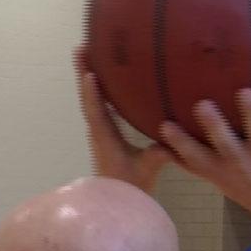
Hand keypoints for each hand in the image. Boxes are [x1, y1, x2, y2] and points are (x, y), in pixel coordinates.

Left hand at [75, 46, 172, 191]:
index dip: (92, 93)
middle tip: (80, 48)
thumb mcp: (147, 168)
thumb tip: (170, 138)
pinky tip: (103, 76)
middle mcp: (98, 131)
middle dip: (83, 72)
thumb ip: (158, 154)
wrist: (119, 201)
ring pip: (91, 99)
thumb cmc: (130, 186)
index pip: (96, 111)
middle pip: (88, 97)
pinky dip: (97, 88)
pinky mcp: (104, 132)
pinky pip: (98, 105)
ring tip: (86, 53)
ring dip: (87, 76)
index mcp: (105, 137)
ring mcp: (99, 131)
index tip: (88, 73)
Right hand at [159, 81, 250, 225]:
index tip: (165, 125)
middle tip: (201, 105)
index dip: (179, 142)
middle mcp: (241, 164)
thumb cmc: (249, 187)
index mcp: (220, 171)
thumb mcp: (218, 180)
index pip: (195, 158)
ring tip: (244, 92)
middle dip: (213, 125)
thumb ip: (192, 162)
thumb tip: (158, 145)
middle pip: (225, 144)